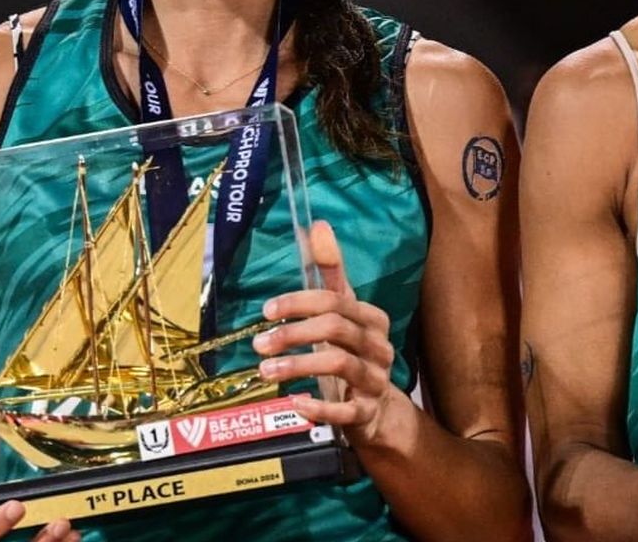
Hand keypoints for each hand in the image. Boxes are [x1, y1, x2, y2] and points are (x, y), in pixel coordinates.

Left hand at [253, 220, 402, 445]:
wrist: (378, 410)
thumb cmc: (351, 352)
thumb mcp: (341, 313)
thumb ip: (329, 273)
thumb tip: (318, 225)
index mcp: (371, 318)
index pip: (334, 300)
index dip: (298, 302)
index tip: (266, 311)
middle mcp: (378, 345)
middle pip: (336, 328)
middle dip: (293, 333)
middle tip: (259, 344)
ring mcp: (375, 379)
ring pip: (340, 364)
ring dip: (298, 365)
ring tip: (266, 370)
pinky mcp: (368, 411)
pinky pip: (346, 409)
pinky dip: (319, 406)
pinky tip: (295, 403)